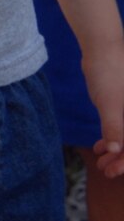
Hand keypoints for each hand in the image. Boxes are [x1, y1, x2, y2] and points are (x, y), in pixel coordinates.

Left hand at [84, 40, 123, 177]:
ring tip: (100, 163)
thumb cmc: (109, 73)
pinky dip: (113, 139)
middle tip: (105, 171)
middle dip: (123, 159)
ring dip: (117, 152)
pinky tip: (98, 148)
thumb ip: (115, 128)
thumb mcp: (111, 104)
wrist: (102, 49)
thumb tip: (116, 150)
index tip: (116, 171)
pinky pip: (123, 128)